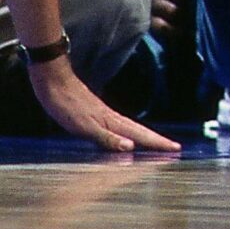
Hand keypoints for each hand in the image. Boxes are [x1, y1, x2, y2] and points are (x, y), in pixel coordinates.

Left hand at [27, 56, 179, 152]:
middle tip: (174, 147)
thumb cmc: (65, 104)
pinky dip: (128, 132)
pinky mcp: (95, 114)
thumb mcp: (83, 126)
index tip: (176, 148)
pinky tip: (124, 135)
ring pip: (130, 128)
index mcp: (112, 122)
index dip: (157, 142)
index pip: (140, 134)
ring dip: (145, 136)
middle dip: (156, 139)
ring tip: (155, 143)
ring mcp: (104, 114)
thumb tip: (131, 147)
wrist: (53, 80)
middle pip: (140, 130)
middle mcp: (112, 118)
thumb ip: (106, 138)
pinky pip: (118, 126)